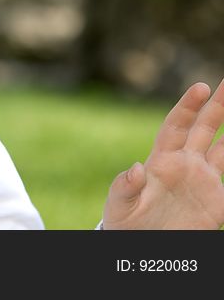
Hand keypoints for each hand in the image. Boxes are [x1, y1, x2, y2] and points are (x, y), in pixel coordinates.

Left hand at [103, 80, 223, 229]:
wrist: (140, 245)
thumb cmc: (124, 221)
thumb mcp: (119, 204)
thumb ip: (125, 187)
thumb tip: (136, 168)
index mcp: (161, 160)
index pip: (177, 126)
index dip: (188, 106)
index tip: (200, 87)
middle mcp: (185, 165)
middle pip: (204, 129)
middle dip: (217, 106)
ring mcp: (202, 182)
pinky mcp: (216, 203)